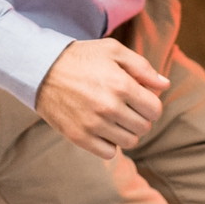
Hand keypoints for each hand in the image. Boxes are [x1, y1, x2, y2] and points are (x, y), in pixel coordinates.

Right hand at [36, 39, 170, 159]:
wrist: (40, 69)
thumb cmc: (80, 57)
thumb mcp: (113, 50)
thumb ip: (142, 67)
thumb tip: (164, 84)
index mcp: (121, 85)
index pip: (154, 109)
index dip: (151, 104)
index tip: (140, 99)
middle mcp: (109, 107)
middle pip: (144, 127)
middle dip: (140, 118)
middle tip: (126, 108)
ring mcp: (93, 124)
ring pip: (129, 142)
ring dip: (126, 131)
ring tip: (114, 118)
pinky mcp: (79, 137)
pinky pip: (109, 152)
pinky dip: (110, 144)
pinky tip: (102, 128)